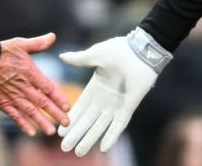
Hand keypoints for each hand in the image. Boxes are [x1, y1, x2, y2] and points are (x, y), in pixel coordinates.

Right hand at [0, 32, 71, 136]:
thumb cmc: (1, 52)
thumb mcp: (21, 44)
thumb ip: (38, 44)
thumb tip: (53, 36)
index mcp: (30, 72)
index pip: (48, 87)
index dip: (58, 98)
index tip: (67, 107)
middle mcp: (23, 86)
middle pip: (42, 102)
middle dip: (55, 113)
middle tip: (66, 123)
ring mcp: (13, 96)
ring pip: (30, 111)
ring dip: (41, 121)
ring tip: (51, 131)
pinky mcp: (2, 103)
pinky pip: (14, 115)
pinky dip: (23, 124)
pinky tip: (31, 132)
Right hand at [58, 28, 168, 155]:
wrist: (141, 50)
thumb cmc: (120, 50)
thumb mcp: (95, 55)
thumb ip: (80, 59)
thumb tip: (62, 56)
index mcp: (96, 87)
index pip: (80, 108)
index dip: (71, 119)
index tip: (60, 131)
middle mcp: (105, 99)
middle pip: (87, 121)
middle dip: (76, 134)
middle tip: (64, 148)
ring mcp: (117, 104)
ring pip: (100, 126)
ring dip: (90, 139)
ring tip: (79, 152)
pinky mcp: (128, 108)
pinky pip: (119, 125)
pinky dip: (112, 136)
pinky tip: (104, 148)